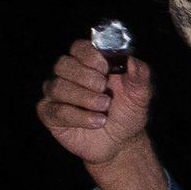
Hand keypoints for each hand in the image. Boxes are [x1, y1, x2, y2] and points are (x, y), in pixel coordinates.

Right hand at [37, 41, 156, 164]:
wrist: (122, 141)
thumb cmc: (127, 111)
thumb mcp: (141, 93)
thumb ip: (139, 74)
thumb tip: (132, 59)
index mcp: (89, 63)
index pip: (79, 47)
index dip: (90, 56)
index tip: (106, 69)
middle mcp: (68, 75)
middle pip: (63, 64)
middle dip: (85, 77)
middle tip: (104, 90)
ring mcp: (56, 94)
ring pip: (57, 87)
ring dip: (84, 98)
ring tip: (104, 108)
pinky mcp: (49, 114)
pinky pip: (54, 110)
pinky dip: (79, 116)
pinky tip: (97, 122)